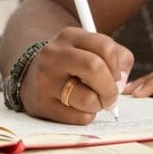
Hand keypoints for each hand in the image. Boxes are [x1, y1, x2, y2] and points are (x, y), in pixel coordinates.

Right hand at [19, 27, 133, 123]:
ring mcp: (45, 80)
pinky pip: (78, 117)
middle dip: (110, 88)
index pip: (106, 47)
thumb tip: (122, 80)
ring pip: (88, 98)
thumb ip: (117, 57)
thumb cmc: (71, 65)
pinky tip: (79, 108)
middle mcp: (54, 55)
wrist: (30, 78)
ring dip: (98, 105)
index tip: (115, 76)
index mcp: (70, 36)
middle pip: (95, 68)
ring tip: (93, 101)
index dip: (117, 66)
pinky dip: (86, 115)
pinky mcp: (41, 104)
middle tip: (111, 96)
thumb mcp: (91, 49)